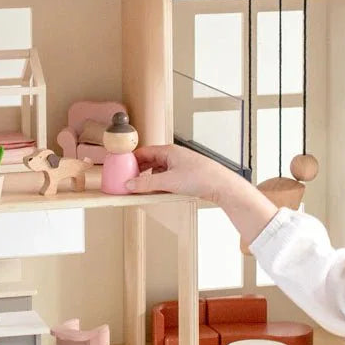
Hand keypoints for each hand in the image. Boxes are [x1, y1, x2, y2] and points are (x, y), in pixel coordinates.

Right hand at [125, 144, 239, 203]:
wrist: (222, 186)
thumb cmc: (200, 177)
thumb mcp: (168, 182)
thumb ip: (147, 183)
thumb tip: (130, 184)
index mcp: (168, 151)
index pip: (144, 152)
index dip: (131, 161)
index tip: (122, 170)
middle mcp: (174, 156)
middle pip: (150, 162)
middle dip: (139, 172)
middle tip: (130, 182)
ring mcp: (180, 166)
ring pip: (159, 171)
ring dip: (150, 180)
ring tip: (143, 190)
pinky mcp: (186, 176)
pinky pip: (167, 178)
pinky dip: (161, 184)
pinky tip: (158, 193)